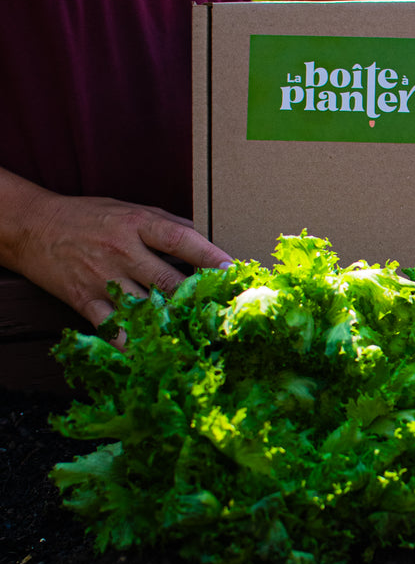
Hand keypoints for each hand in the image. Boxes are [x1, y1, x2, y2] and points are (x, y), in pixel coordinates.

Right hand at [5, 182, 231, 330]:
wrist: (33, 227)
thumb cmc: (89, 216)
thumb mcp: (130, 209)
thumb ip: (166, 224)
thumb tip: (203, 238)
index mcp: (138, 224)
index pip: (182, 240)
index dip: (210, 257)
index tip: (232, 271)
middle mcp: (124, 251)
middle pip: (169, 280)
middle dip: (198, 300)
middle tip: (223, 314)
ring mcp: (104, 278)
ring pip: (146, 307)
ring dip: (172, 324)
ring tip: (198, 337)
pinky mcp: (84, 300)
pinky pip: (113, 327)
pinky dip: (132, 342)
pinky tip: (151, 354)